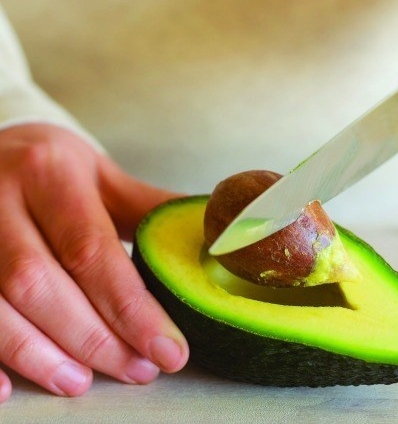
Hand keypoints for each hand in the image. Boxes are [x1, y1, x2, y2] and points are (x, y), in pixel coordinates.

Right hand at [0, 123, 188, 402]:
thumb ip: (152, 210)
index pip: (91, 250)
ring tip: (82, 382)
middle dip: (90, 337)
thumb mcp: (103, 176)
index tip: (167, 349)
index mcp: (51, 173)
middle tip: (137, 370)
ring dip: (39, 353)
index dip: (129, 307)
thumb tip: (216, 240)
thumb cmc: (54, 169)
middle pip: (39, 283)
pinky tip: (8, 389)